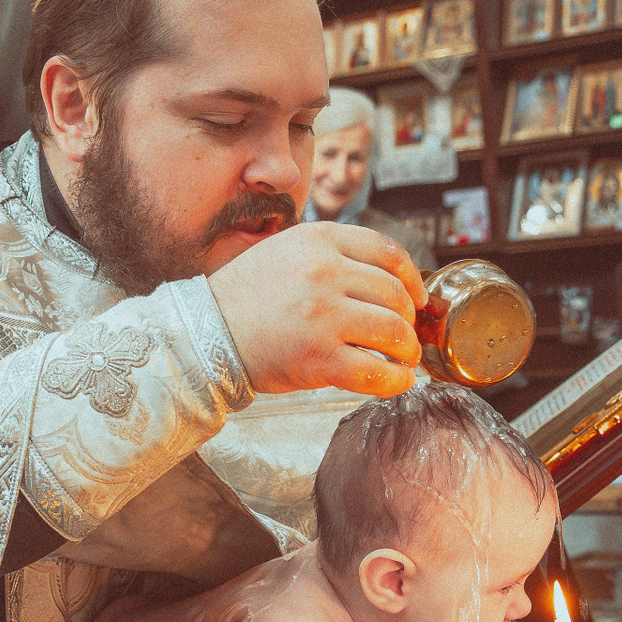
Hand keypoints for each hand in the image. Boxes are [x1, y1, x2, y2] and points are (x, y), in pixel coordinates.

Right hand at [208, 222, 424, 398]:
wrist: (206, 333)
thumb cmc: (247, 297)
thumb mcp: (287, 251)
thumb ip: (332, 254)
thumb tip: (390, 279)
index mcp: (320, 240)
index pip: (388, 251)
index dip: (412, 278)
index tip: (416, 298)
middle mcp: (324, 272)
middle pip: (395, 294)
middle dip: (409, 320)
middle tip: (405, 336)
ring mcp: (322, 315)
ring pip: (393, 332)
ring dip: (407, 350)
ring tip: (403, 359)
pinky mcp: (318, 358)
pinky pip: (376, 372)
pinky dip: (396, 380)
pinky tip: (397, 381)